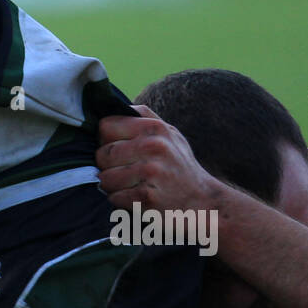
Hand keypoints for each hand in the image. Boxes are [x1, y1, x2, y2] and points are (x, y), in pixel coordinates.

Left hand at [96, 104, 218, 211]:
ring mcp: (150, 173)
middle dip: (106, 165)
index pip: (105, 126)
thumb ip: (143, 117)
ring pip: (105, 178)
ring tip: (128, 185)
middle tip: (121, 170)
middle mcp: (152, 147)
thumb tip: (111, 105)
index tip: (114, 147)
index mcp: (154, 128)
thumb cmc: (180, 166)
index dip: (104, 139)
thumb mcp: (169, 133)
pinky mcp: (147, 198)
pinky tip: (135, 198)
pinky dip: (120, 200)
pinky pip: (114, 198)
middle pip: (102, 154)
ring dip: (111, 185)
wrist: (204, 202)